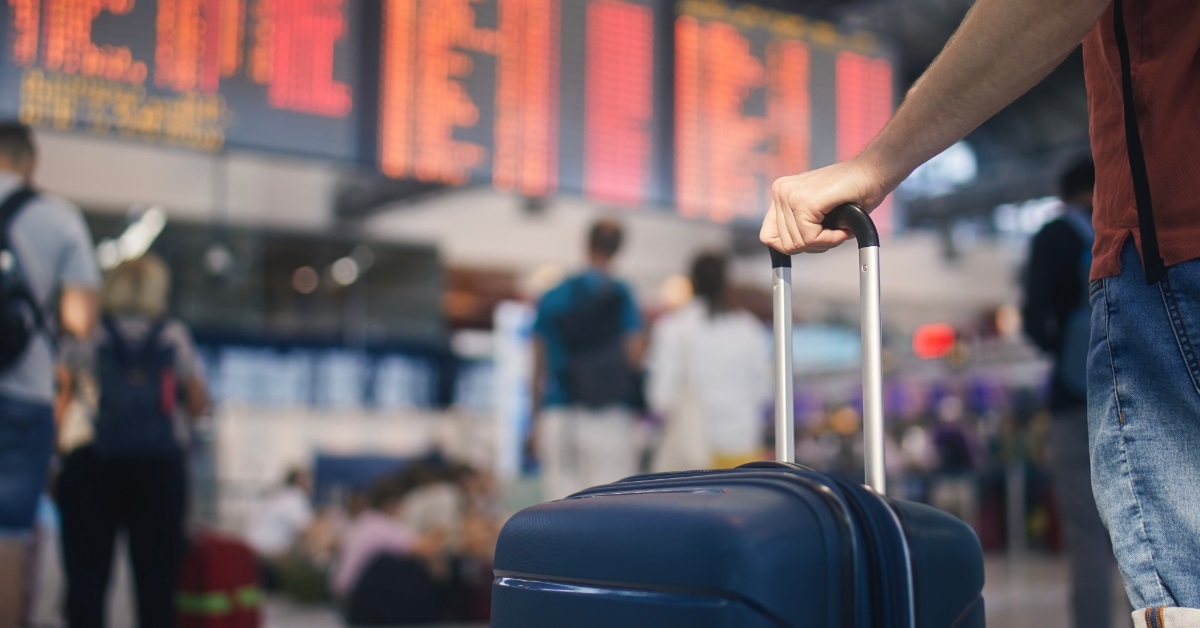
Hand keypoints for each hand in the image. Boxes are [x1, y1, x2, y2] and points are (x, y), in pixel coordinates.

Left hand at [760, 157, 892, 253]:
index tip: (814, 239)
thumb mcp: (817, 213)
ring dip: (824, 242)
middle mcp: (780, 191)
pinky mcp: (804, 201)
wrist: (875, 171)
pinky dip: (830, 240)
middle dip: (812, 245)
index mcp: (781, 193)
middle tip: (834, 232)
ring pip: (797, 244)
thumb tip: (785, 250)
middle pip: (784, 244)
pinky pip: (810, 239)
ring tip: (840, 227)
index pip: (769, 236)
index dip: (793, 245)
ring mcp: (790, 195)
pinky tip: (843, 229)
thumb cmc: (853, 192)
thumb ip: (799, 227)